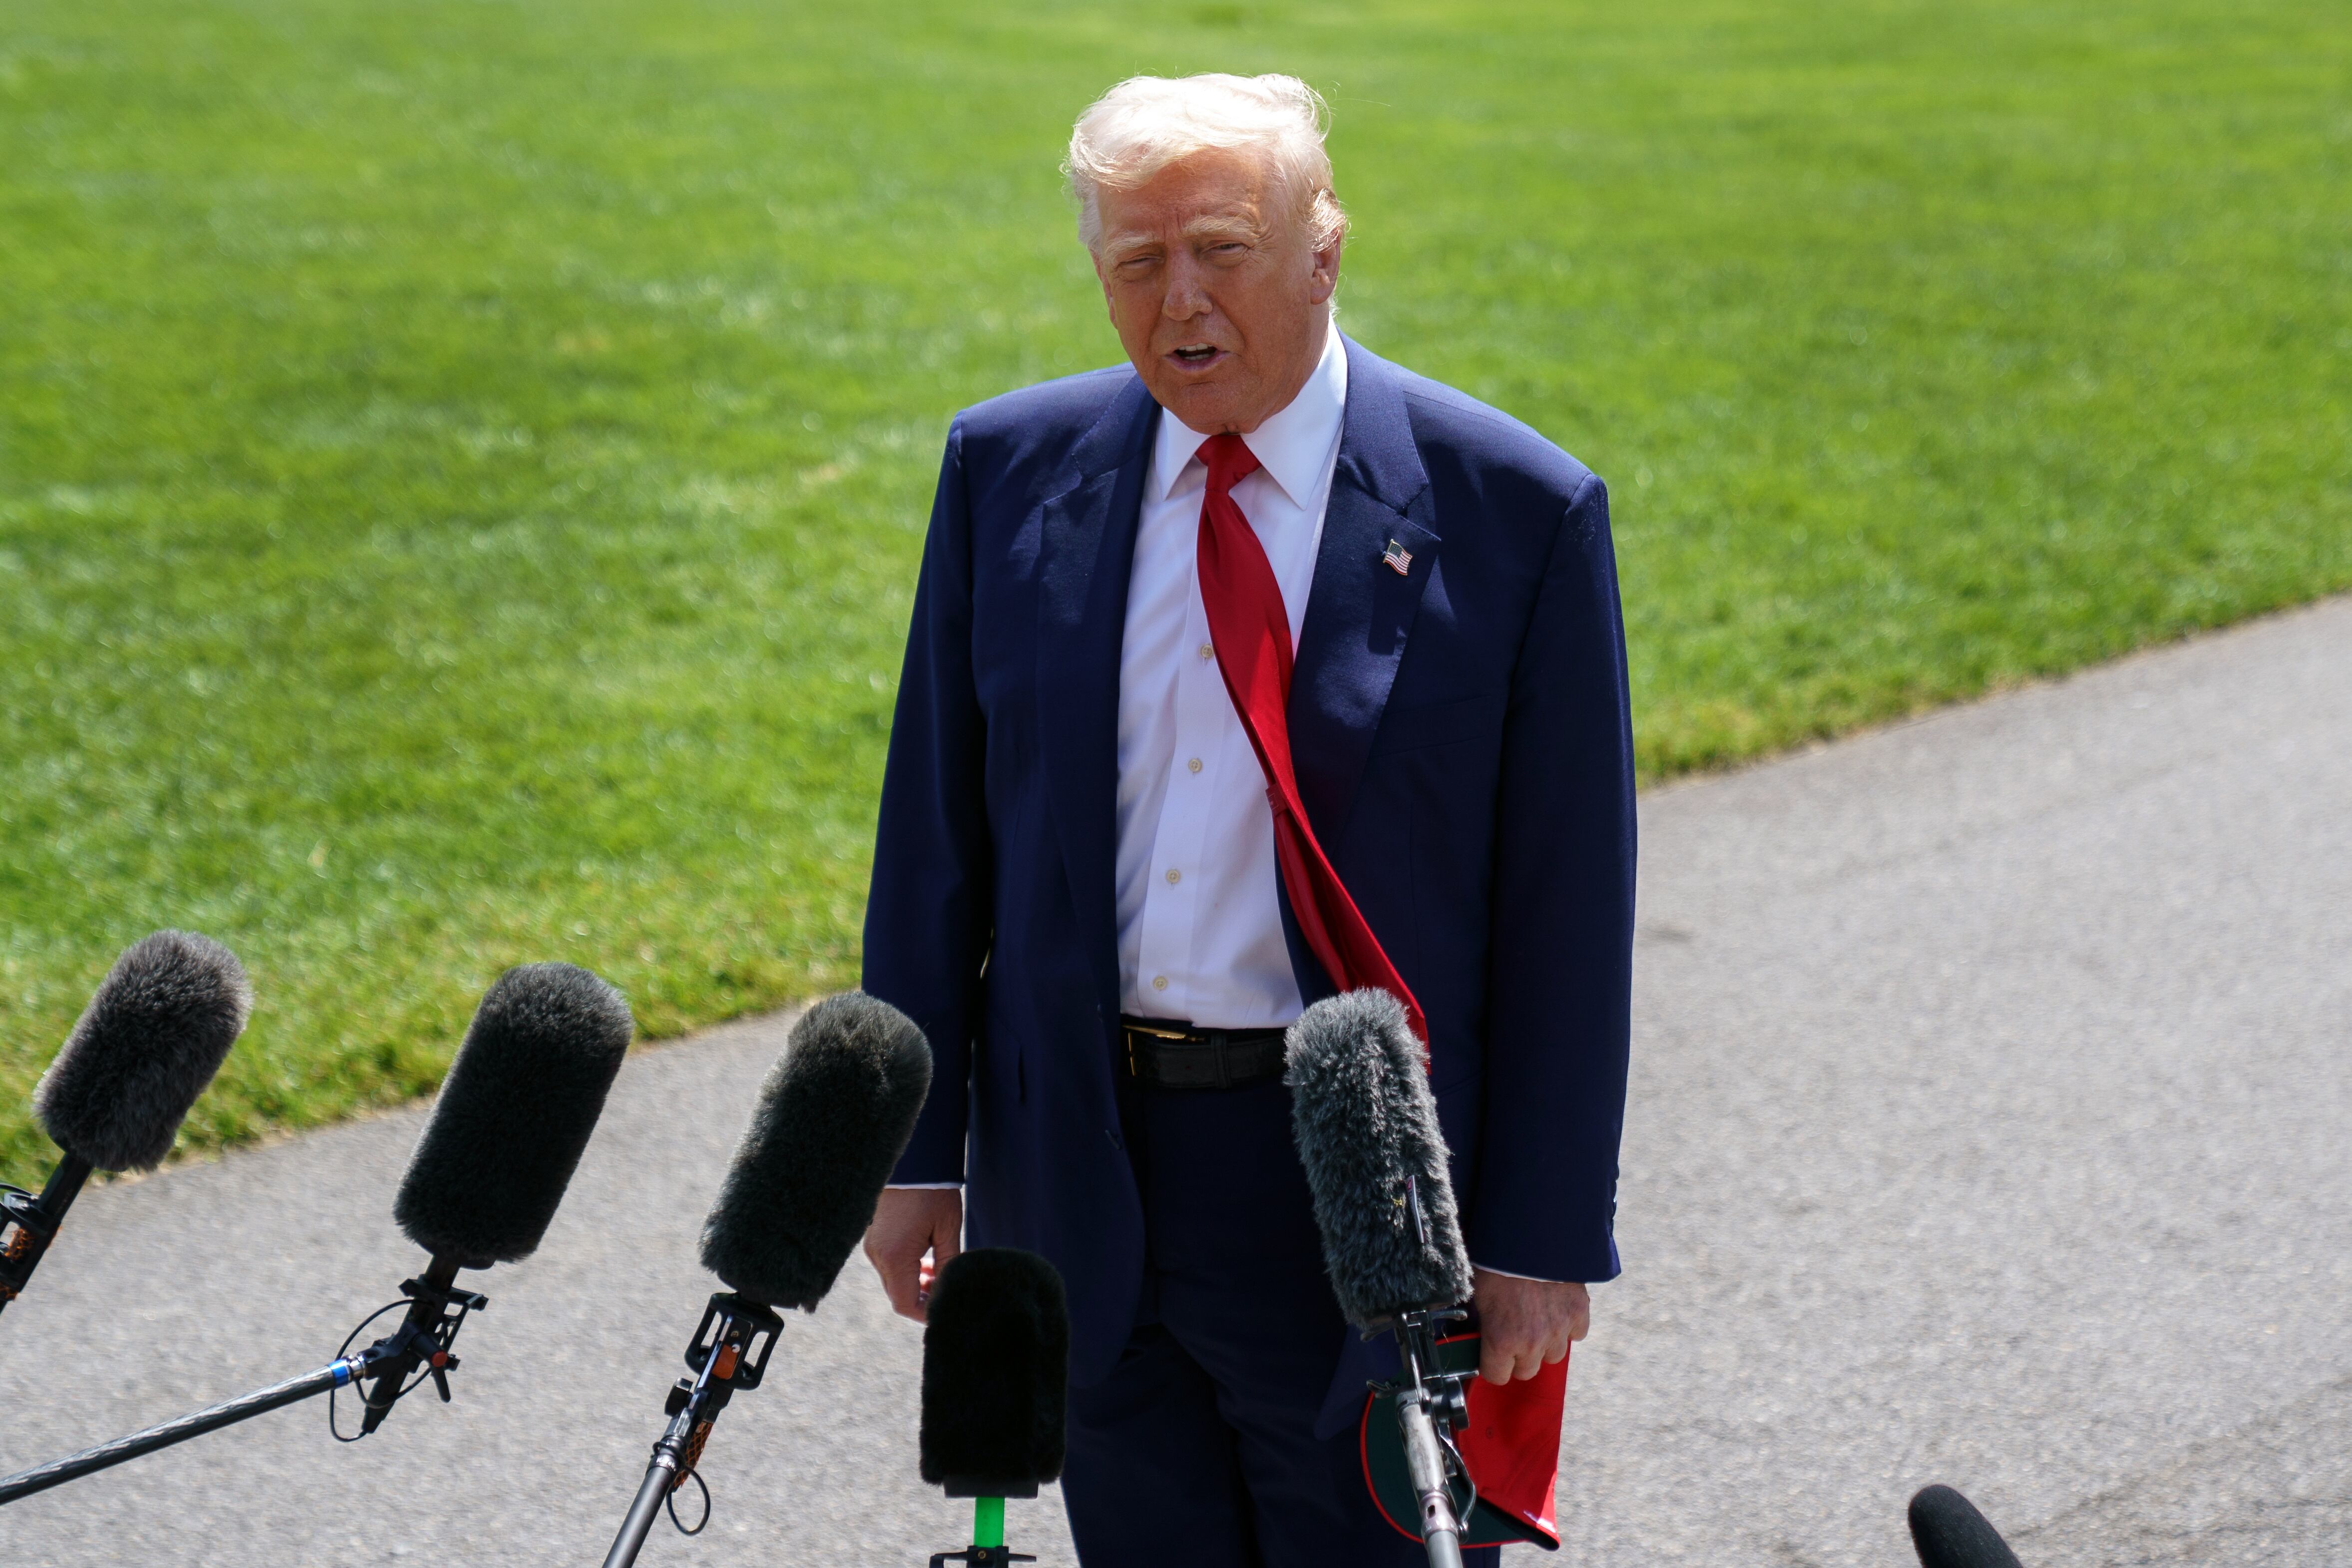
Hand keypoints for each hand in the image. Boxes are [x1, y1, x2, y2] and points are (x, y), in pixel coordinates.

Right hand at [863, 1187, 963, 1322]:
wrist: (913, 1161)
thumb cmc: (933, 1192)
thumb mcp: (949, 1229)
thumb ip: (949, 1264)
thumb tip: (949, 1289)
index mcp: (896, 1257)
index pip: (905, 1304)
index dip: (925, 1313)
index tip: (945, 1309)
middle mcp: (878, 1256)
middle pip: (898, 1295)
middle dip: (922, 1298)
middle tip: (946, 1290)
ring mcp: (872, 1246)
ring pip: (893, 1281)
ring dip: (915, 1284)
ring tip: (939, 1272)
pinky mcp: (873, 1238)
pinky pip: (889, 1266)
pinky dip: (906, 1270)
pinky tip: (926, 1260)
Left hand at [1471, 1269, 1588, 1385]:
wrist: (1529, 1234)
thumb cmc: (1496, 1261)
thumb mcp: (1477, 1294)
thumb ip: (1481, 1322)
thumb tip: (1477, 1335)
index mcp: (1501, 1340)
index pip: (1497, 1376)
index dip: (1493, 1364)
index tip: (1492, 1354)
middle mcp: (1532, 1342)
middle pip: (1527, 1371)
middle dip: (1519, 1357)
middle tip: (1515, 1335)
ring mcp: (1558, 1329)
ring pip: (1553, 1356)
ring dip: (1545, 1344)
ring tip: (1537, 1321)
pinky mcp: (1578, 1313)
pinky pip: (1576, 1334)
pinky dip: (1569, 1326)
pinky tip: (1557, 1311)